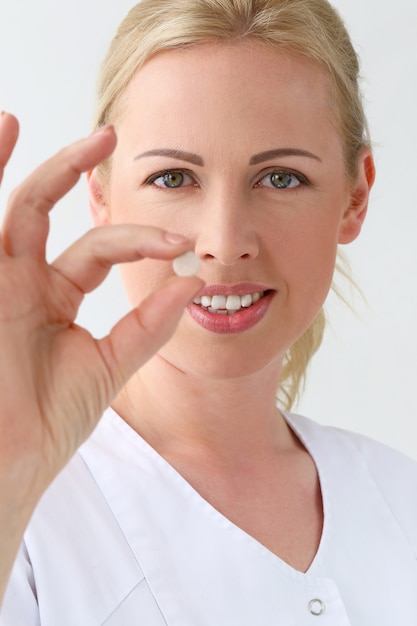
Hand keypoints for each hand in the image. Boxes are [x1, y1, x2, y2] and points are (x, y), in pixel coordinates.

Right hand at [0, 113, 202, 505]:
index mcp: (55, 296)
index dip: (140, 242)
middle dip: (72, 170)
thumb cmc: (51, 419)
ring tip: (19, 121)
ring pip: (10, 207)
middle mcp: (22, 280)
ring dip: (19, 164)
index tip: (180, 248)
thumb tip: (191, 282)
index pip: (99, 248)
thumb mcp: (109, 365)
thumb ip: (147, 325)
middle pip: (45, 209)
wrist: (11, 460)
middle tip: (108, 136)